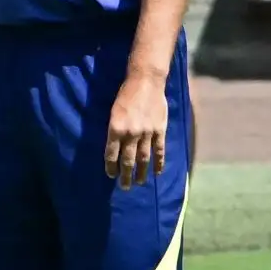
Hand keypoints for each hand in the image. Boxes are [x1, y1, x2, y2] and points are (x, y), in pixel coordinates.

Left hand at [103, 73, 167, 188]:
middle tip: (125, 187)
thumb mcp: (113, 112)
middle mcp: (131, 133)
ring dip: (141, 173)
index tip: (111, 175)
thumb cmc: (125, 95)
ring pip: (143, 159)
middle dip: (125, 175)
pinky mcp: (159, 131)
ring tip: (139, 183)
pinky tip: (157, 173)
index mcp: (115, 128)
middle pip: (128, 160)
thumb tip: (114, 148)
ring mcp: (147, 133)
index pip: (111, 153)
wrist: (146, 82)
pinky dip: (159, 163)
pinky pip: (159, 151)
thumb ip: (114, 130)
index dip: (111, 166)